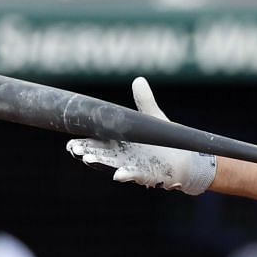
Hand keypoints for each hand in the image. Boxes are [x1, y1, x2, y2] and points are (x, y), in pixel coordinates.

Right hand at [67, 77, 217, 192]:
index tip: (70, 145)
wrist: (186, 159)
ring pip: (113, 166)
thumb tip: (139, 80)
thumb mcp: (153, 119)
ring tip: (88, 159)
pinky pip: (135, 176)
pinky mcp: (147, 176)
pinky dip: (127, 175)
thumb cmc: (164, 142)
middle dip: (87, 153)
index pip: (96, 144)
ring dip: (101, 163)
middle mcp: (123, 157)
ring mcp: (134, 167)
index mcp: (120, 144)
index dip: (82, 145)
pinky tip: (118, 175)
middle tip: (74, 151)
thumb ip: (145, 101)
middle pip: (100, 156)